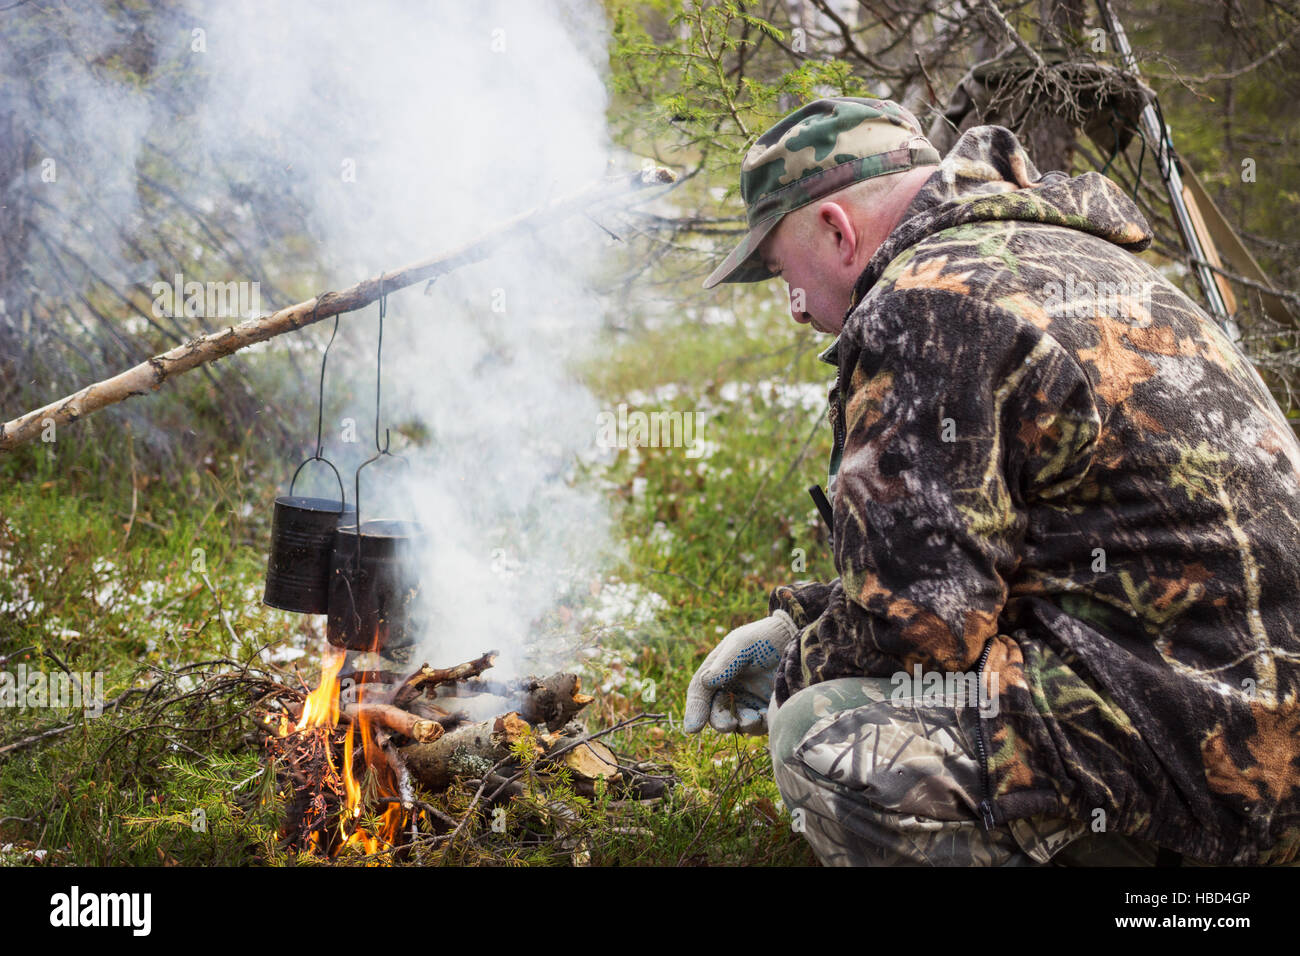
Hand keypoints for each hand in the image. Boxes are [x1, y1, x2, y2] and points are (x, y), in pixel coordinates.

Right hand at [683, 611, 797, 734]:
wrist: (795, 638)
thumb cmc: (765, 637)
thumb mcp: (743, 644)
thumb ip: (726, 662)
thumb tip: (706, 682)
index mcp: (716, 672)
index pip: (700, 693)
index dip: (695, 710)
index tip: (693, 728)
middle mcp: (729, 689)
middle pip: (717, 712)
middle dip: (720, 722)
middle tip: (727, 725)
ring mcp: (748, 701)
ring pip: (737, 722)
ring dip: (741, 725)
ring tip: (750, 720)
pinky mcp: (767, 709)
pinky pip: (759, 724)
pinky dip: (759, 725)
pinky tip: (765, 718)